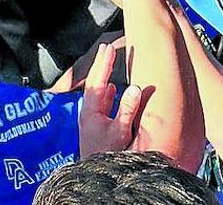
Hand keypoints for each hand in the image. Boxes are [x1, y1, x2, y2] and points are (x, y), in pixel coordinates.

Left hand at [79, 43, 144, 157]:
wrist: (97, 174)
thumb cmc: (107, 155)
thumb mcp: (119, 132)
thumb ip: (127, 110)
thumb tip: (133, 87)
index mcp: (91, 110)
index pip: (97, 81)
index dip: (104, 64)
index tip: (107, 48)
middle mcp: (89, 112)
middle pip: (95, 83)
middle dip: (101, 65)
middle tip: (106, 48)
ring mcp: (92, 119)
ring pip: (99, 92)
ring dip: (104, 77)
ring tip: (109, 62)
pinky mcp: (97, 126)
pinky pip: (102, 103)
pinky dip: (108, 93)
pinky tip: (112, 90)